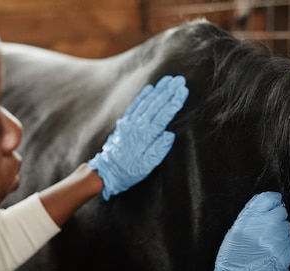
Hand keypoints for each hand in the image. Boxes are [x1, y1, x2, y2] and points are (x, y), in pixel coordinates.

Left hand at [88, 75, 188, 199]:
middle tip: (179, 80)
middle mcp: (137, 125)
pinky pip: (135, 105)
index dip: (174, 102)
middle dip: (169, 91)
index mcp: (145, 136)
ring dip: (158, 90)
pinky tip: (150, 88)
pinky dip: (143, 96)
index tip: (183, 91)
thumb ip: (158, 149)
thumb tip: (169, 134)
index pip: (163, 115)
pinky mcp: (124, 123)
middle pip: (156, 104)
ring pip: (146, 102)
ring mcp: (130, 122)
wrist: (106, 171)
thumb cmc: (128, 171)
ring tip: (168, 80)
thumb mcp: (146, 166)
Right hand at [206, 192, 289, 270]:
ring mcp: (276, 243)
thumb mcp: (234, 231)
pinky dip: (284, 245)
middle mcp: (263, 230)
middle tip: (268, 229)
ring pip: (287, 227)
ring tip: (268, 243)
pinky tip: (273, 252)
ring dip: (281, 232)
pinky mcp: (285, 255)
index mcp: (248, 221)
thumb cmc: (233, 257)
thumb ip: (250, 214)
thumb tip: (268, 200)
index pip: (269, 199)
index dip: (272, 201)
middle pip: (281, 212)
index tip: (273, 204)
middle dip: (276, 218)